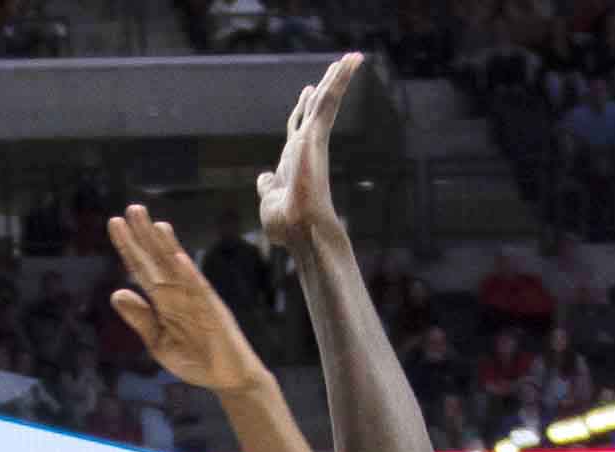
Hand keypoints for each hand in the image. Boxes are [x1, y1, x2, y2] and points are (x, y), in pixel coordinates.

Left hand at [106, 206, 265, 394]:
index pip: (142, 269)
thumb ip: (140, 319)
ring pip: (179, 269)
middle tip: (131, 209)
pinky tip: (178, 258)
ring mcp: (196, 300)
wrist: (226, 378)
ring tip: (154, 223)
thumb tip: (116, 293)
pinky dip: (188, 275)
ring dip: (167, 247)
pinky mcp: (212, 311)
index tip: (115, 224)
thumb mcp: (158, 342)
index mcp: (163, 301)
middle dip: (144, 236)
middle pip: (158, 260)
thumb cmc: (194, 359)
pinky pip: (199, 292)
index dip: (129, 247)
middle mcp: (178, 294)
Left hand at [258, 53, 359, 248]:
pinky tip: (348, 62)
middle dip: (324, 87)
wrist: (300, 230)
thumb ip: (268, 187)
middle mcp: (306, 148)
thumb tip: (263, 178)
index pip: (299, 128)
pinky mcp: (318, 134)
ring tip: (351, 57)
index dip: (302, 109)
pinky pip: (330, 100)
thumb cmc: (286, 225)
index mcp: (294, 160)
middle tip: (337, 67)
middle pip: (316, 109)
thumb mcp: (270, 201)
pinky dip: (339, 80)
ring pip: (326, 101)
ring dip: (338, 78)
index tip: (307, 91)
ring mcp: (313, 140)